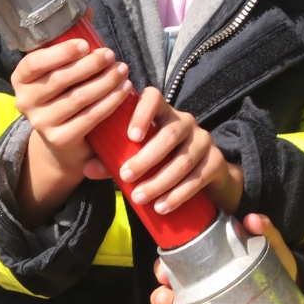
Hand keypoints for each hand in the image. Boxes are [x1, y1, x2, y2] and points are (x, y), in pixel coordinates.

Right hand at [10, 23, 135, 222]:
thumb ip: (71, 40)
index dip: (60, 52)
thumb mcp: (61, 67)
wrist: (62, 139)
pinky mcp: (59, 140)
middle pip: (60, 80)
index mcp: (21, 78)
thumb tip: (87, 11)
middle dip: (90, 65)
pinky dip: (109, 103)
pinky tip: (124, 91)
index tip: (85, 44)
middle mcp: (25, 101)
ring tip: (122, 70)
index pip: (35, 62)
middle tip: (111, 54)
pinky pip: (89, 118)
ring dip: (105, 82)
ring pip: (78, 98)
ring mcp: (41, 123)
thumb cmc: (64, 91)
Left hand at [115, 87, 241, 216]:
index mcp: (163, 112)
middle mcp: (186, 121)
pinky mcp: (216, 162)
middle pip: (169, 134)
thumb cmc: (160, 159)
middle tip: (125, 177)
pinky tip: (162, 206)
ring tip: (140, 198)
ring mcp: (204, 140)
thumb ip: (112, 158)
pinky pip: (197, 178)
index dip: (143, 112)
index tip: (130, 136)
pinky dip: (178, 194)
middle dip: (146, 158)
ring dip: (160, 181)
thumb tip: (87, 168)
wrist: (203, 176)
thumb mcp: (136, 154)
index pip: (154, 97)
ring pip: (183, 160)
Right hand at [152, 213, 291, 303]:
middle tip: (166, 297)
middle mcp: (206, 289)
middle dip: (161, 295)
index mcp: (211, 266)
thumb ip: (266, 232)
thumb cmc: (280, 271)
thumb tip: (252, 219)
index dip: (164, 268)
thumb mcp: (274, 250)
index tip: (162, 272)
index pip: (179, 265)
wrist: (298, 303)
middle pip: (172, 292)